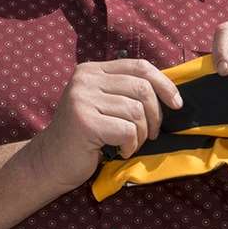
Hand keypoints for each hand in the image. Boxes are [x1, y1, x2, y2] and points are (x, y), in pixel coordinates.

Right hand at [27, 58, 182, 190]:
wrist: (50, 162)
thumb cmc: (84, 136)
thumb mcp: (104, 104)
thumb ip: (126, 91)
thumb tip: (170, 90)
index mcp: (92, 70)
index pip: (139, 66)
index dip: (164, 84)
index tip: (177, 104)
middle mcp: (85, 79)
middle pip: (142, 88)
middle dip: (155, 115)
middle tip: (151, 134)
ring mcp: (82, 99)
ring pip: (136, 112)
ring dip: (141, 134)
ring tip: (130, 144)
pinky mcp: (84, 122)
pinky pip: (127, 131)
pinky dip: (130, 145)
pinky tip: (119, 151)